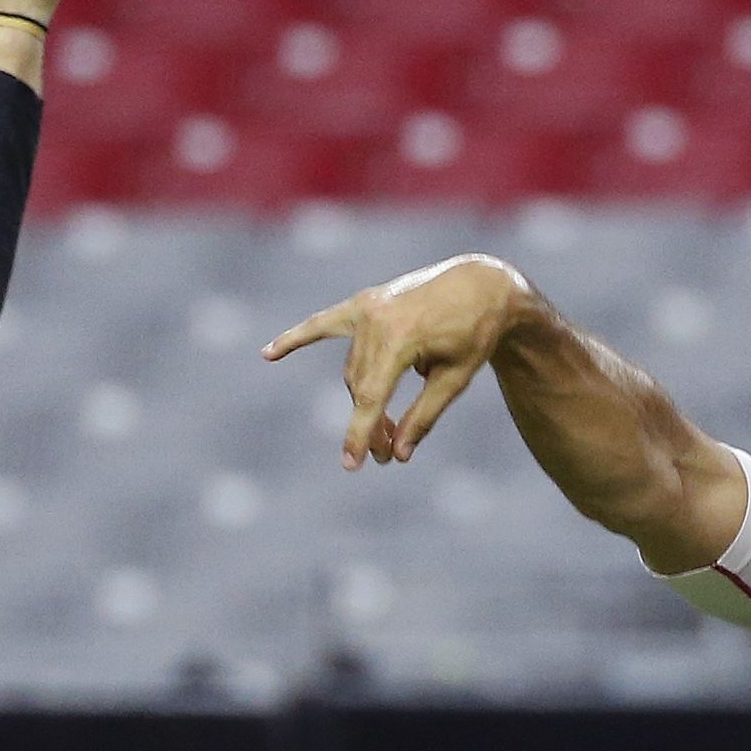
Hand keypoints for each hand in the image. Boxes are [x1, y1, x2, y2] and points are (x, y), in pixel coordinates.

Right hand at [261, 253, 527, 469]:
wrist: (481, 285)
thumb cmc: (475, 334)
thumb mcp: (455, 379)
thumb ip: (423, 416)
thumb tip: (398, 454)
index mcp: (401, 337)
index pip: (371, 396)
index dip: (361, 434)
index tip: (352, 465)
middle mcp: (376, 319)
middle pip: (359, 386)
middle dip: (371, 424)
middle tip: (386, 457)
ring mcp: (366, 308)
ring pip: (352, 369)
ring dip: (363, 400)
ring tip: (383, 432)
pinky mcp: (364, 303)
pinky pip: (324, 324)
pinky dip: (298, 338)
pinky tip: (268, 353)